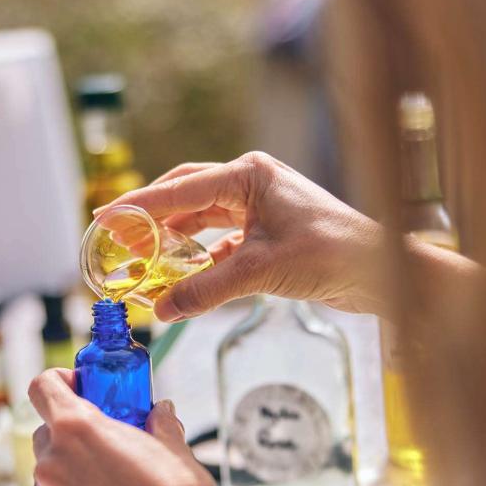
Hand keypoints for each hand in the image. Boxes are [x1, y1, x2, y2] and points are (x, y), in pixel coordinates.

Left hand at [29, 369, 242, 485]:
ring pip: (50, 470)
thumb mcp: (172, 447)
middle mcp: (54, 463)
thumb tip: (160, 412)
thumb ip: (159, 423)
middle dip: (70, 430)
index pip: (42, 388)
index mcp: (76, 429)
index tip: (80, 388)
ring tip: (110, 477)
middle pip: (45, 431)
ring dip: (71, 467)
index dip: (59, 381)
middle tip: (104, 437)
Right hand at [97, 151, 384, 321]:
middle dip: (152, 218)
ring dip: (174, 238)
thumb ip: (206, 290)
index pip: (180, 189)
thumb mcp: (260, 271)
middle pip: (185, 195)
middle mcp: (251, 183)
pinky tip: (183, 275)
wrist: (381, 269)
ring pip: (202, 218)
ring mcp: (260, 205)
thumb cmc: (331, 254)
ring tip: (143, 258)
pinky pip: (221, 239)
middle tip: (118, 238)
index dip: (139, 206)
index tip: (104, 217)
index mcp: (248, 175)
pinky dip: (200, 256)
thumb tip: (161, 310)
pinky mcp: (267, 230)